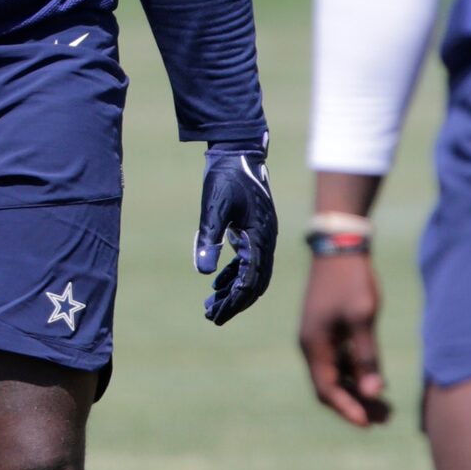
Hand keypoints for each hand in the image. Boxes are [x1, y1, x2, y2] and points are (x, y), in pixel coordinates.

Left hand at [194, 147, 277, 324]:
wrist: (238, 152)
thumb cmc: (226, 177)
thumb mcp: (214, 208)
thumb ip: (209, 238)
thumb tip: (204, 271)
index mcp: (260, 238)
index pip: (249, 281)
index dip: (233, 302)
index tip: (216, 316)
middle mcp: (266, 241)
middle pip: (253, 283)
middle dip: (234, 302)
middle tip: (212, 317)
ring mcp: (262, 236)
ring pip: (251, 274)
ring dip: (232, 291)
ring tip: (211, 306)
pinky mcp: (254, 230)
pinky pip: (247, 261)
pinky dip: (234, 275)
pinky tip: (217, 284)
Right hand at [298, 252, 390, 426]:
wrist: (340, 245)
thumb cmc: (351, 282)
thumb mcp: (362, 319)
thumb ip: (367, 357)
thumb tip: (374, 391)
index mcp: (315, 345)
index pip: (326, 390)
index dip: (347, 409)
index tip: (369, 424)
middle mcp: (313, 345)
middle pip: (330, 386)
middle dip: (356, 404)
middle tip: (385, 419)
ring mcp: (320, 336)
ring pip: (336, 374)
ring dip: (358, 390)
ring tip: (387, 405)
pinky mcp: (329, 328)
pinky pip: (340, 360)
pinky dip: (356, 373)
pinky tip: (377, 378)